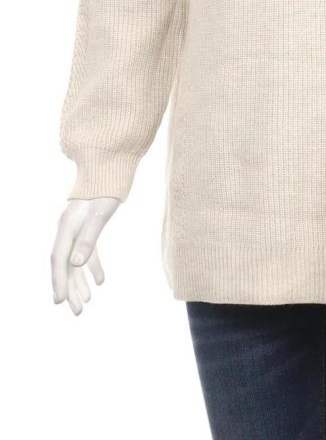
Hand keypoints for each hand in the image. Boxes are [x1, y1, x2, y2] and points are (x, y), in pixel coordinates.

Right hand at [51, 197, 119, 314]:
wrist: (108, 172)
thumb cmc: (105, 192)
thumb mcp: (100, 215)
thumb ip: (88, 239)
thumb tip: (76, 264)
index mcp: (66, 228)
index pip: (59, 260)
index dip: (59, 281)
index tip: (60, 301)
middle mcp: (67, 231)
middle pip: (66, 265)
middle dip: (70, 289)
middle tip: (77, 312)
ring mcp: (76, 231)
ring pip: (75, 262)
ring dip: (80, 282)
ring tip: (86, 303)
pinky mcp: (87, 229)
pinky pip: (87, 253)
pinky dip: (94, 267)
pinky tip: (101, 281)